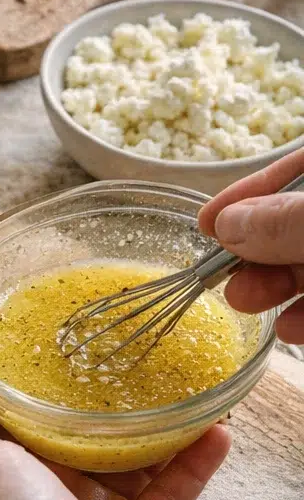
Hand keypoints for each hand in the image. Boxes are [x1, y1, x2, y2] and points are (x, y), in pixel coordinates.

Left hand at [0, 354, 230, 499]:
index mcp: (0, 475)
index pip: (17, 418)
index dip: (34, 380)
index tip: (59, 338)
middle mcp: (46, 494)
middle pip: (81, 432)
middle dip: (108, 397)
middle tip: (135, 353)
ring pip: (136, 455)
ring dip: (163, 420)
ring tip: (186, 383)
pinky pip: (176, 489)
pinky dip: (198, 458)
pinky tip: (215, 427)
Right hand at [198, 146, 303, 342]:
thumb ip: (285, 221)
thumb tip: (229, 225)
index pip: (292, 171)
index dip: (248, 193)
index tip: (207, 223)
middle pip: (292, 223)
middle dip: (254, 250)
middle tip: (222, 273)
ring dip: (274, 286)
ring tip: (246, 302)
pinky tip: (288, 328)